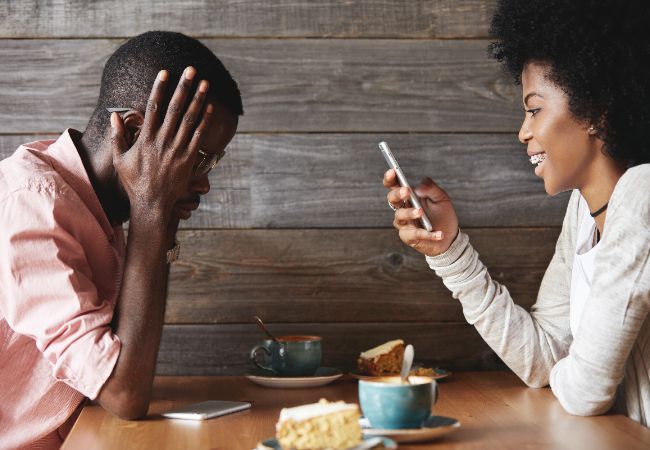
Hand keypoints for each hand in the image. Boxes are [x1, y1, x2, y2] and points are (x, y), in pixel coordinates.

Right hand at [110, 66, 212, 223]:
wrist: (151, 204)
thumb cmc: (134, 182)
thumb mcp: (120, 159)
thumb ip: (118, 137)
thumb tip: (114, 116)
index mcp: (145, 139)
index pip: (154, 108)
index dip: (160, 88)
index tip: (165, 72)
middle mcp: (162, 141)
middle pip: (175, 109)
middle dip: (184, 88)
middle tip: (191, 70)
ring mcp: (177, 150)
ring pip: (189, 120)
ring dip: (198, 100)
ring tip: (205, 83)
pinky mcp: (188, 159)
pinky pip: (198, 136)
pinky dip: (204, 121)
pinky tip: (210, 107)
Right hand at [384, 169, 458, 255]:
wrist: (449, 236)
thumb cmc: (442, 215)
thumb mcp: (441, 198)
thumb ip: (431, 188)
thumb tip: (420, 187)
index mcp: (408, 197)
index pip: (394, 186)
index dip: (390, 178)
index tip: (392, 171)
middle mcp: (403, 209)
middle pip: (392, 200)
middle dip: (397, 194)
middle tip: (406, 191)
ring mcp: (404, 224)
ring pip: (399, 217)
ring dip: (409, 213)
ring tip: (421, 212)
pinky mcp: (410, 238)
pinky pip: (414, 235)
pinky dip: (427, 234)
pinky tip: (439, 233)